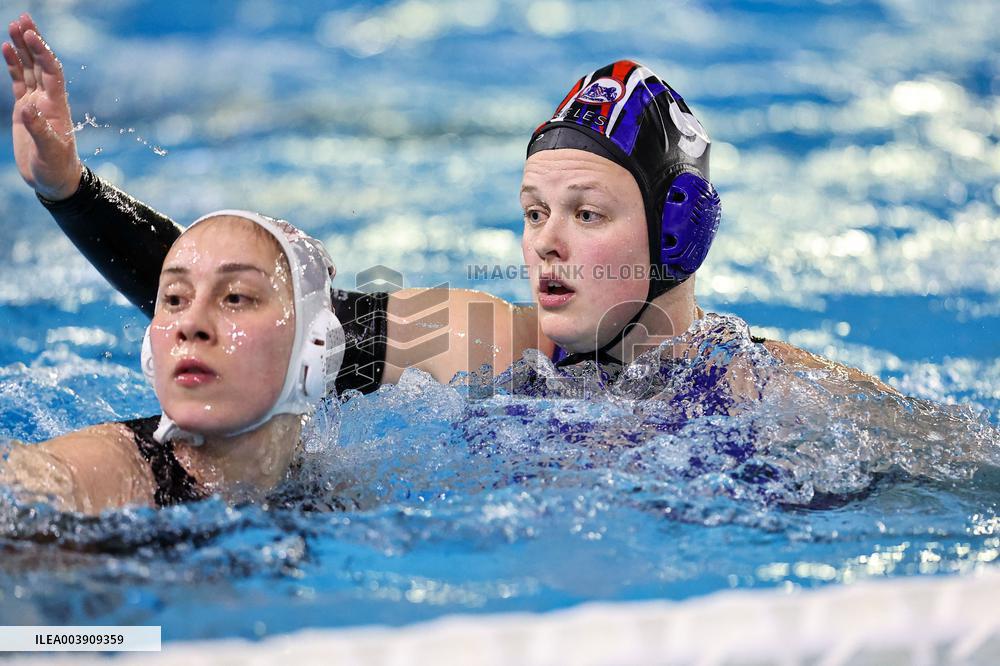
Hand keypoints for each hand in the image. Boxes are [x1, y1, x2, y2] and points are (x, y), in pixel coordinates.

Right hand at [3, 13, 82, 200]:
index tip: (33, 35)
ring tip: (15, 25)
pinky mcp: (25, 110)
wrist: (55, 181)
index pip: (51, 72)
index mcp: (57, 107)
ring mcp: (36, 104)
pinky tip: (7, 49)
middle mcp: (48, 101)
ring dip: (23, 48)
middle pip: (41, 64)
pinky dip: (14, 65)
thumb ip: (40, 131)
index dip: (43, 53)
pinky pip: (19, 82)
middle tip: (24, 18)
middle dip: (34, 42)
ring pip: (29, 69)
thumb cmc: (57, 169)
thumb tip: (27, 110)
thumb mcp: (50, 153)